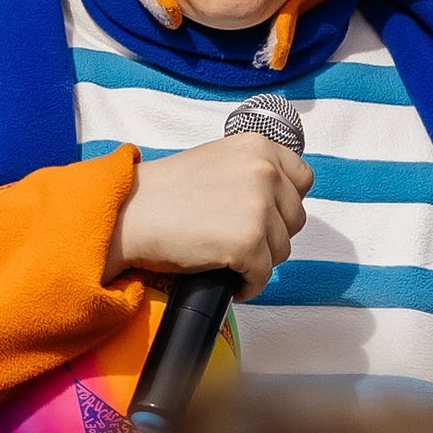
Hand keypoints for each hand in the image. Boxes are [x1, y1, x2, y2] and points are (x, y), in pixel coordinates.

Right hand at [106, 134, 312, 295]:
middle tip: (240, 240)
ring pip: (282, 250)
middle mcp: (264, 173)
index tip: (268, 214)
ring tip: (229, 258)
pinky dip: (248, 285)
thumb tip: (280, 198)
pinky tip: (229, 279)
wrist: (129, 214)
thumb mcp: (218, 160)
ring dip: (258, 260)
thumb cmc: (164, 192)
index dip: (284, 202)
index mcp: (259, 147)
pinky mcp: (248, 243)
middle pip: (295, 219)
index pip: (303, 179)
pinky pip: (263, 276)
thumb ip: (252, 171)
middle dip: (271, 234)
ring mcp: (258, 208)